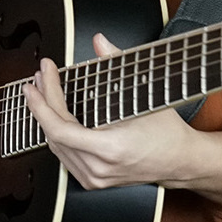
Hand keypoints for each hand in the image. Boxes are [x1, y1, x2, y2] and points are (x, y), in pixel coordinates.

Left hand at [21, 32, 196, 190]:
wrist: (181, 161)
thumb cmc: (166, 132)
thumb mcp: (144, 94)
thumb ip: (118, 63)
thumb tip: (99, 41)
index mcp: (109, 149)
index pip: (59, 128)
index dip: (43, 101)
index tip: (41, 76)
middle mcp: (98, 168)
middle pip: (53, 133)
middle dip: (42, 102)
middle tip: (40, 76)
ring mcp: (94, 178)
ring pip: (55, 145)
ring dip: (46, 116)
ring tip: (43, 89)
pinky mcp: (93, 180)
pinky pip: (64, 154)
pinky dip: (56, 132)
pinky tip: (53, 113)